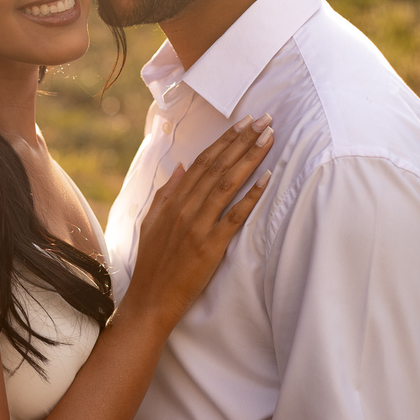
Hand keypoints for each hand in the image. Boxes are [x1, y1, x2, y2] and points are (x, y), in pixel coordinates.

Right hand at [121, 115, 273, 329]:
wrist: (150, 300)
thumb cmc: (153, 264)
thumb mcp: (151, 222)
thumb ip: (167, 193)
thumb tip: (181, 166)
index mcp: (172, 201)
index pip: (201, 162)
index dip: (224, 140)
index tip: (243, 123)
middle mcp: (184, 209)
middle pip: (217, 166)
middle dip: (242, 140)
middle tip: (264, 120)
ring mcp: (197, 226)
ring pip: (226, 184)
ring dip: (249, 158)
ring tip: (268, 139)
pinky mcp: (210, 246)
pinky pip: (234, 216)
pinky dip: (251, 195)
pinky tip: (267, 178)